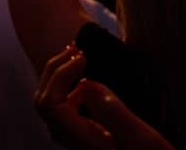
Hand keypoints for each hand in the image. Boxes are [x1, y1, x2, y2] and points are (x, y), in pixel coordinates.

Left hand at [36, 45, 172, 149]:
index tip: (82, 57)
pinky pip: (62, 101)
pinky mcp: (78, 130)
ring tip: (78, 55)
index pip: (50, 103)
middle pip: (44, 99)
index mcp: (78, 139)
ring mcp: (71, 134)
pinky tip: (83, 73)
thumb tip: (87, 84)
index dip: (60, 75)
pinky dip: (68, 82)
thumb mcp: (141, 137)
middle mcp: (69, 137)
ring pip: (51, 99)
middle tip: (77, 48)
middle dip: (57, 68)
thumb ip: (114, 112)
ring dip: (61, 73)